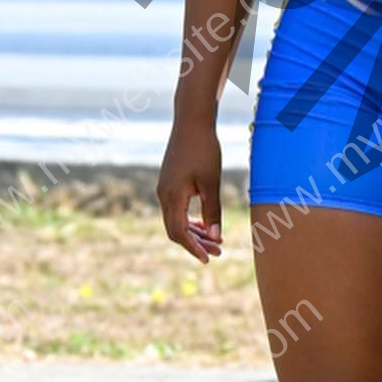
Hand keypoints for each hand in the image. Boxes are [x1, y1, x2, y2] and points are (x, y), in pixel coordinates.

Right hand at [155, 120, 223, 262]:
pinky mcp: (169, 183)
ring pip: (176, 220)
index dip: (194, 248)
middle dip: (196, 244)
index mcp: (172, 196)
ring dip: (194, 233)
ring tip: (215, 242)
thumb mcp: (212, 182)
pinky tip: (205, 224)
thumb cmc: (204, 150)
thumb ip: (212, 211)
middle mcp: (164, 195)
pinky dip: (190, 220)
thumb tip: (215, 238)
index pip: (179, 232)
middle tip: (218, 252)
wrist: (192, 122)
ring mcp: (164, 189)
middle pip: (175, 230)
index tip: (209, 259)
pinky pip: (176, 210)